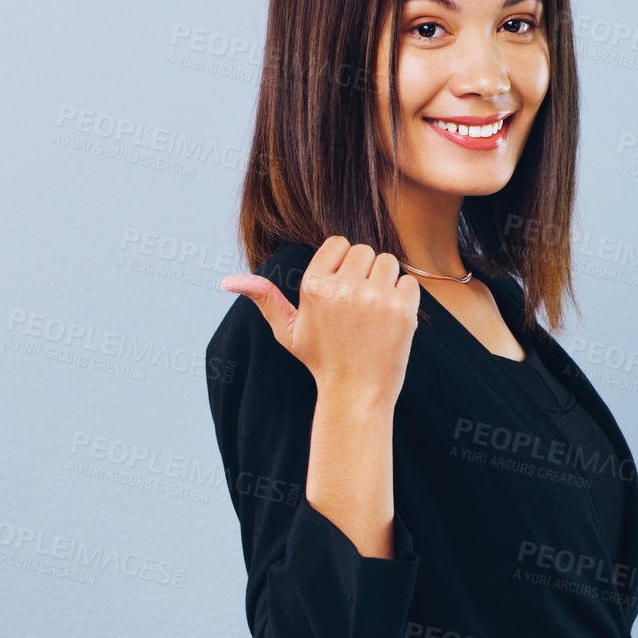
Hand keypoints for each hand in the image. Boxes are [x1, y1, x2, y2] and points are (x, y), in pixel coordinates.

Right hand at [221, 236, 420, 406]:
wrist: (356, 394)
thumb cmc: (322, 360)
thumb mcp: (288, 331)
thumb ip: (265, 299)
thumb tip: (228, 281)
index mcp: (313, 286)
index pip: (339, 243)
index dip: (342, 264)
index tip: (341, 290)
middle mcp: (343, 287)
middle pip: (364, 250)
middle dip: (364, 272)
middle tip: (358, 306)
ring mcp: (374, 297)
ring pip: (388, 262)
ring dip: (385, 282)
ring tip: (374, 312)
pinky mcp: (401, 309)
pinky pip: (409, 282)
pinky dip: (404, 298)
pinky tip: (390, 321)